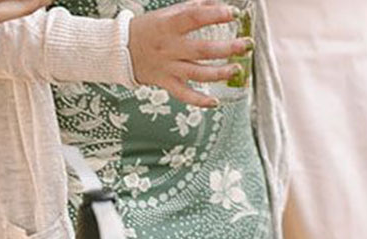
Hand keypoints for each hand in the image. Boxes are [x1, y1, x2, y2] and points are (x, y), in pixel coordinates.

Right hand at [128, 0, 252, 107]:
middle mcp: (169, 47)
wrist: (119, 49)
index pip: (194, 17)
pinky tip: (215, 101)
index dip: (216, 14)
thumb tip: (217, 2)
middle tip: (247, 45)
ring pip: (198, 73)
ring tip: (238, 69)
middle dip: (228, 48)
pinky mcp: (166, 82)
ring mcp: (169, 66)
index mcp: (168, 25)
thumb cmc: (148, 29)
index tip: (234, 13)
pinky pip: (184, 94)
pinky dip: (200, 101)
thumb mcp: (166, 14)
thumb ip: (192, 8)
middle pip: (203, 49)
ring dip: (220, 73)